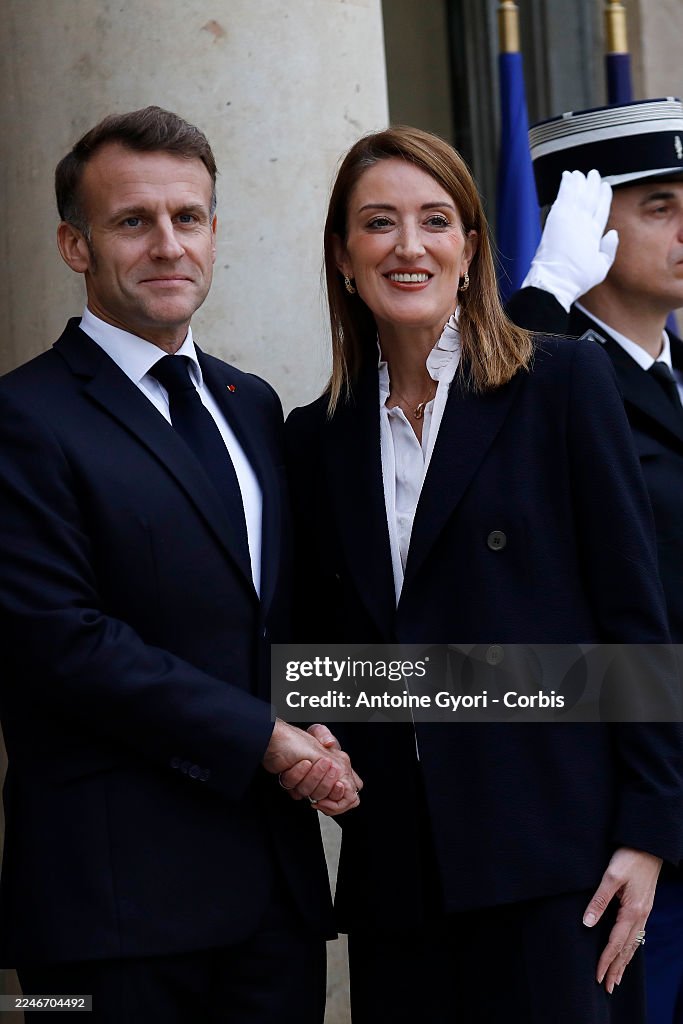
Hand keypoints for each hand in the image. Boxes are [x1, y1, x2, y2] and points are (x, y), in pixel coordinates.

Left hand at [263, 720, 361, 815]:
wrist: (274, 742)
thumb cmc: (296, 738)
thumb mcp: (320, 735)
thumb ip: (333, 745)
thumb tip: (334, 754)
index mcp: (340, 766)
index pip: (352, 793)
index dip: (344, 796)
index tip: (336, 787)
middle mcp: (327, 775)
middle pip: (334, 798)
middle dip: (324, 786)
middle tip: (321, 773)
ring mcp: (312, 781)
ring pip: (314, 796)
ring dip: (308, 780)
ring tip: (305, 764)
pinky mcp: (298, 785)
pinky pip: (298, 793)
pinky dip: (295, 779)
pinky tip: (293, 767)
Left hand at [521, 169, 618, 310]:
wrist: (553, 282)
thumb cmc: (576, 279)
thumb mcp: (601, 268)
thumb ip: (609, 249)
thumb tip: (613, 233)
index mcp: (595, 234)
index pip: (602, 210)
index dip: (604, 197)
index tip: (605, 186)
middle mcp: (583, 224)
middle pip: (590, 199)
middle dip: (592, 185)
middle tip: (593, 174)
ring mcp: (568, 220)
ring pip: (577, 195)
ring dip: (579, 183)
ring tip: (579, 173)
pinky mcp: (554, 220)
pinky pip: (562, 198)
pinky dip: (565, 186)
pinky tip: (567, 177)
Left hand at [583, 846, 661, 992]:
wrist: (648, 845)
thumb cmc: (629, 857)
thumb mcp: (610, 876)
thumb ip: (598, 901)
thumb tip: (586, 924)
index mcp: (632, 911)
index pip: (616, 942)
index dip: (605, 960)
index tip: (597, 976)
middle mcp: (641, 916)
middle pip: (627, 949)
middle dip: (616, 969)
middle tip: (607, 987)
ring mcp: (644, 912)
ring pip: (633, 943)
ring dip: (624, 962)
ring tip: (616, 978)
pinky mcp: (644, 906)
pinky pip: (637, 934)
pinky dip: (631, 948)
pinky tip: (627, 952)